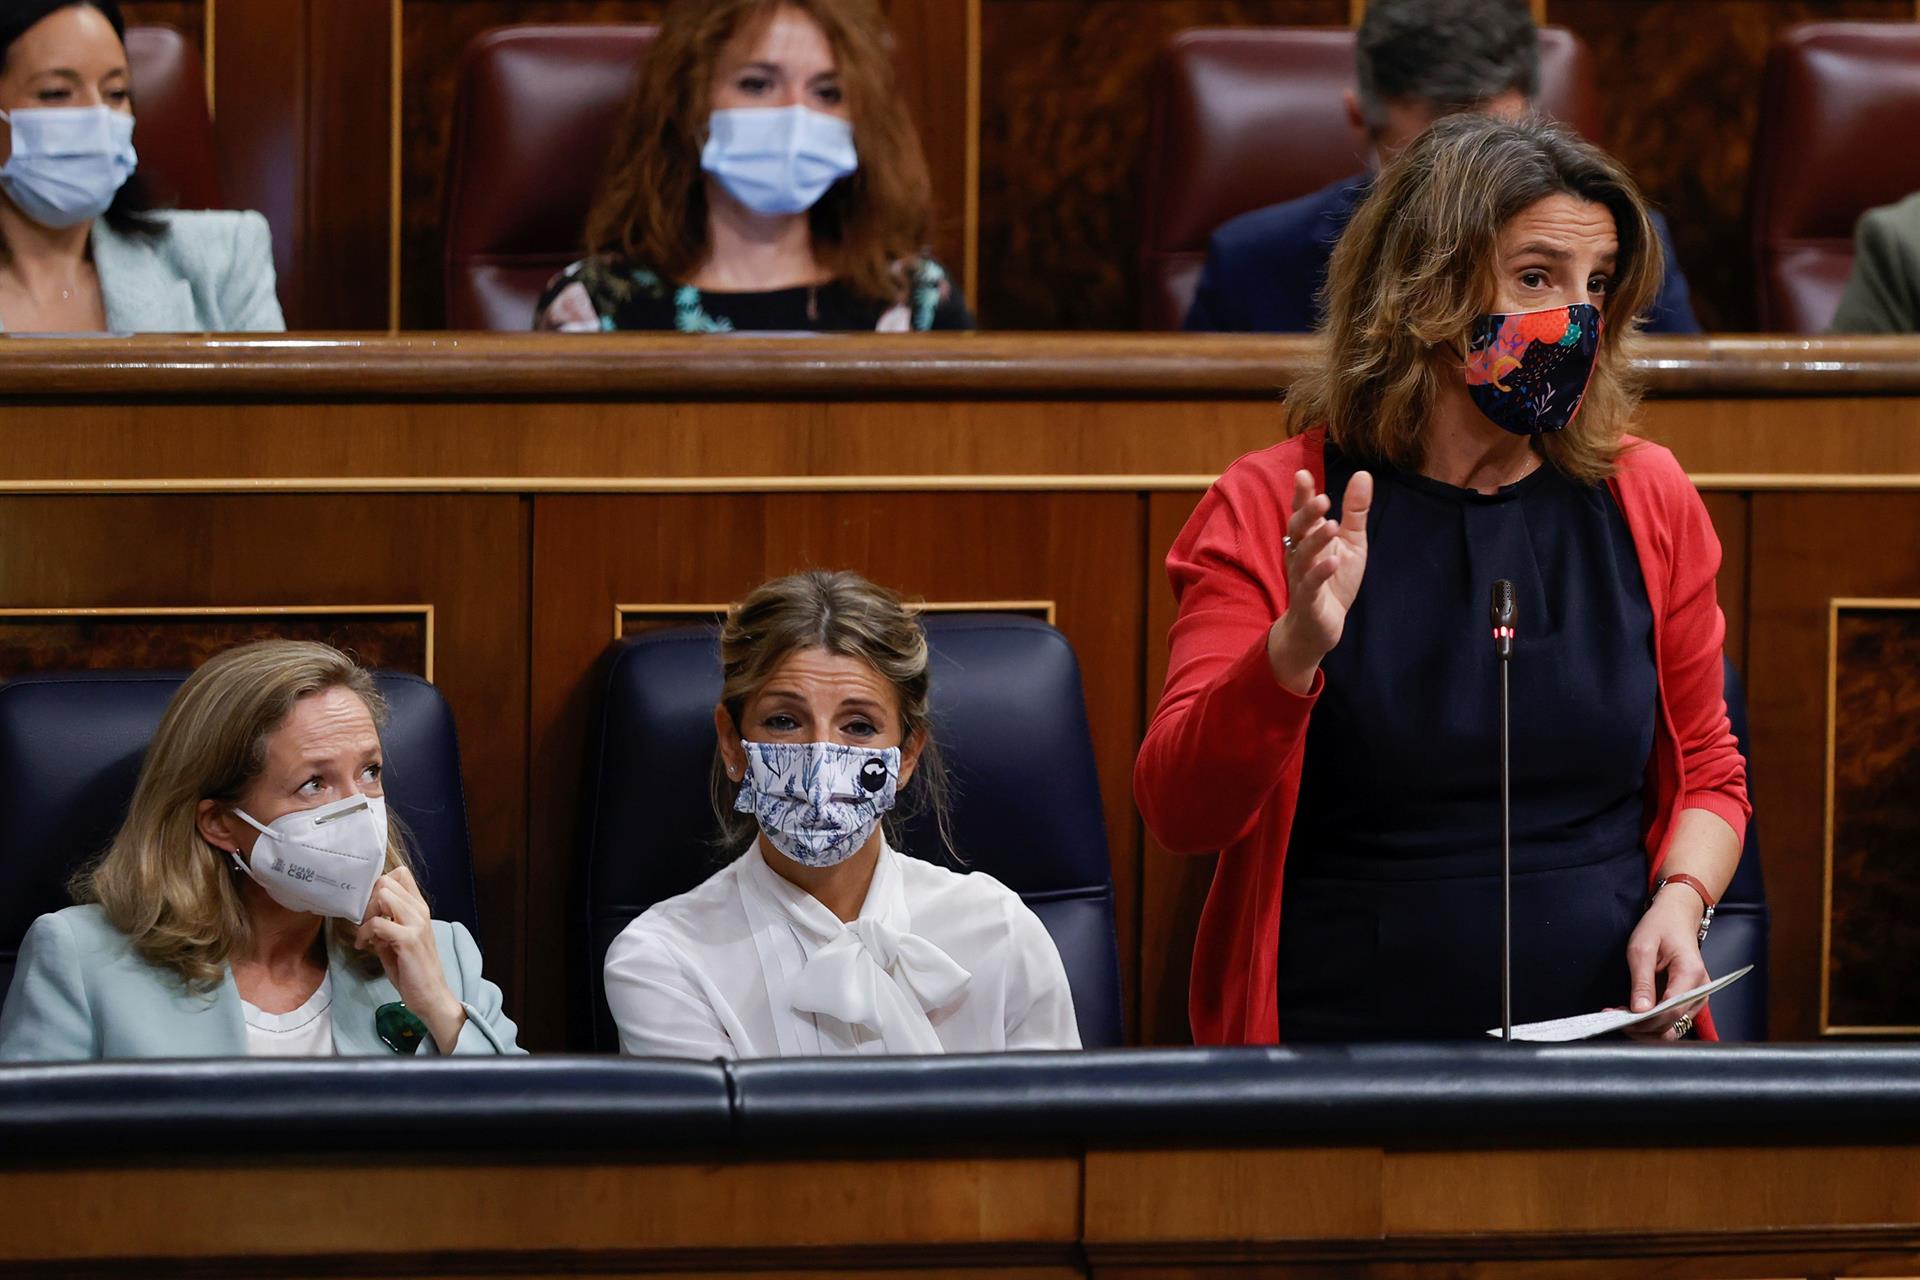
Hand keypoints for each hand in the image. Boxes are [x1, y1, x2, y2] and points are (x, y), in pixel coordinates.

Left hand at [354, 866, 465, 1051]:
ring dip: (366, 914)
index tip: (370, 906)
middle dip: (367, 900)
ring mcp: (416, 923)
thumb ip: (387, 924)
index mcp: (419, 909)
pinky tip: (364, 946)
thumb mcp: (399, 941)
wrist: (431, 996)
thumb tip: (369, 917)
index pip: (401, 875)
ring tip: (365, 934)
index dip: (379, 884)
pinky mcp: (408, 939)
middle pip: (386, 881)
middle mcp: (420, 911)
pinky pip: (377, 923)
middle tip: (365, 922)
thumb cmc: (414, 971)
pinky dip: (365, 933)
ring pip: (382, 895)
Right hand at [1267, 468, 1372, 692]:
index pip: (1303, 512)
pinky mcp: (1308, 599)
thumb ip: (1355, 511)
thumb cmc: (1333, 581)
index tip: (1302, 474)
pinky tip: (1333, 562)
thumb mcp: (1351, 542)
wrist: (1320, 626)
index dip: (1301, 494)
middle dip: (1307, 513)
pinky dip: (1321, 573)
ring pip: (1303, 555)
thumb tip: (1363, 474)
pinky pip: (1311, 584)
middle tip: (1323, 499)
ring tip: (1332, 525)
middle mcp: (1300, 554)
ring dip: (1316, 540)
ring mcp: (1301, 577)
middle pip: (1297, 529)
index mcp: (1309, 538)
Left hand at [1622, 885, 1711, 1041]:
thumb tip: (1640, 1010)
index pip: (1670, 1011)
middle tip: (1614, 1017)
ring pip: (1672, 1026)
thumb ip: (1642, 981)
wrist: (1676, 916)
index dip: (1646, 1021)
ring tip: (1620, 1015)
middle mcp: (1699, 990)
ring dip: (1645, 1027)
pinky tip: (1631, 1013)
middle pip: (1672, 1023)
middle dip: (1642, 1026)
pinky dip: (1651, 1021)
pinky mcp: (1688, 1000)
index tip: (1621, 1019)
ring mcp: (1696, 997)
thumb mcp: (1642, 948)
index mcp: (1690, 974)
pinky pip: (1671, 1018)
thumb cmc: (1660, 926)